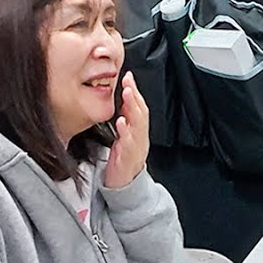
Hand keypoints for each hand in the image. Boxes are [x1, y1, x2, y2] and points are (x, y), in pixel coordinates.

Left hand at [104, 72, 150, 188]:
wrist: (124, 186)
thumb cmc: (122, 161)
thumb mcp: (124, 137)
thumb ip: (124, 120)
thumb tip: (120, 102)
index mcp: (138, 132)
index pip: (139, 108)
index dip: (135, 92)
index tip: (128, 77)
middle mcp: (140, 138)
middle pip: (141, 114)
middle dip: (135, 96)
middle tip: (128, 82)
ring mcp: (136, 148)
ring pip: (138, 126)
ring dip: (133, 109)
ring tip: (127, 95)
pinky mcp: (128, 159)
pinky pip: (129, 144)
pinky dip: (126, 132)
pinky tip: (121, 123)